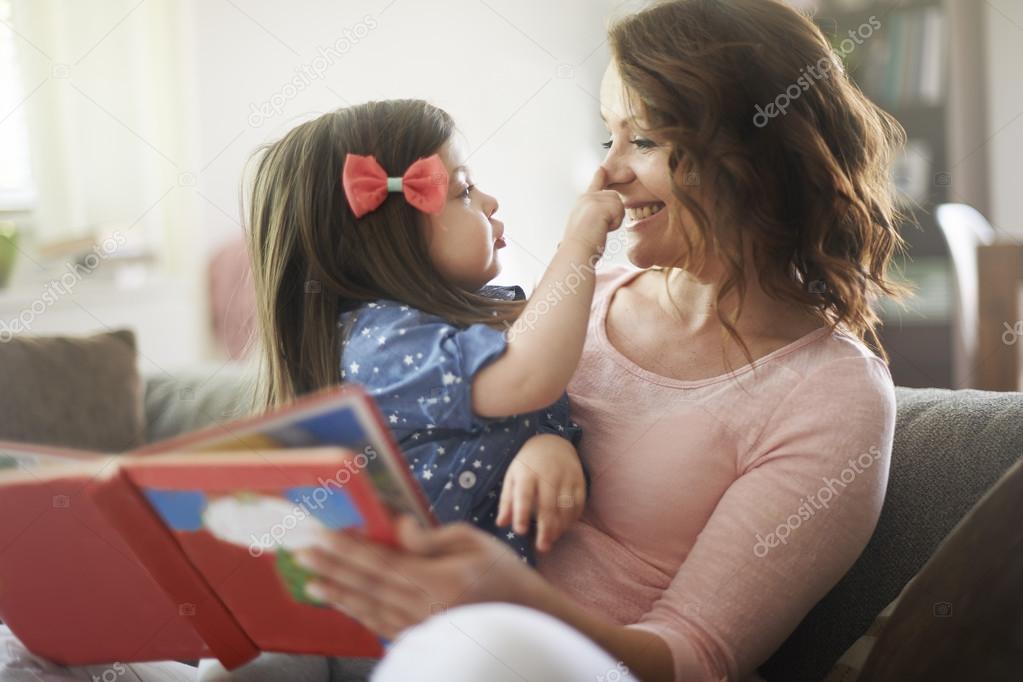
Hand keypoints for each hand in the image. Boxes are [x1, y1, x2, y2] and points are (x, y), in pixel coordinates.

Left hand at [295, 517, 540, 639]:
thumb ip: (429, 536)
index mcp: (441, 582)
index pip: (382, 563)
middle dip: (331, 568)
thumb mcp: (472, 541)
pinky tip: (342, 602)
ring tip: (311, 580)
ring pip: (370, 609)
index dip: (348, 550)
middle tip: (301, 553)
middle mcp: (427, 610)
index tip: (321, 536)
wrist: (527, 617)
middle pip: (368, 586)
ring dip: (338, 594)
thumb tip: (395, 525)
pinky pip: (382, 626)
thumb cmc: (503, 572)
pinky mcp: (423, 638)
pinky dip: (358, 613)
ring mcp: (423, 629)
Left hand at [495, 434, 586, 551]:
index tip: (520, 531)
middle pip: (548, 505)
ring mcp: (566, 477)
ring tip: (551, 540)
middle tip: (542, 547)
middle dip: (546, 528)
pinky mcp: (579, 480)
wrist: (552, 442)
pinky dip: (572, 519)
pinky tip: (563, 528)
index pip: (524, 495)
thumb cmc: (527, 465)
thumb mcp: (512, 477)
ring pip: (565, 507)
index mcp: (527, 473)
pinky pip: (578, 504)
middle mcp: (548, 474)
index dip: (522, 513)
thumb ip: (507, 501)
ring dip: (559, 527)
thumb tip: (501, 524)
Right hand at [562, 166, 623, 253]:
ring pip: (618, 204)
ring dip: (614, 219)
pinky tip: (602, 229)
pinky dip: (615, 223)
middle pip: (614, 197)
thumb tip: (590, 226)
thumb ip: (591, 218)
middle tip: (599, 228)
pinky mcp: (601, 204)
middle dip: (613, 214)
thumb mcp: (583, 227)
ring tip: (599, 229)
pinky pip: (620, 211)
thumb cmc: (579, 246)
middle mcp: (586, 198)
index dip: (599, 177)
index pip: (594, 185)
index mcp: (582, 203)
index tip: (602, 168)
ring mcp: (593, 199)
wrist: (576, 251)